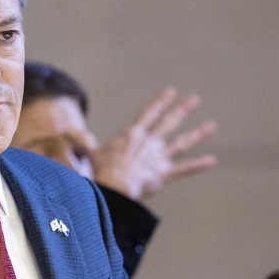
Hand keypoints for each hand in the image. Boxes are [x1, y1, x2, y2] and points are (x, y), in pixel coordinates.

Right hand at [83, 87, 216, 200]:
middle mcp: (149, 143)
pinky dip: (198, 165)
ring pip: (182, 143)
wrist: (112, 187)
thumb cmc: (100, 171)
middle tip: (194, 99)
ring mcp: (158, 158)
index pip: (148, 114)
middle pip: (168, 123)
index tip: (171, 91)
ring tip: (212, 126)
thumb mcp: (90, 152)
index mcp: (132, 135)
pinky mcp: (164, 174)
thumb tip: (66, 130)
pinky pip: (184, 169)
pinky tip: (211, 160)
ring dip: (197, 134)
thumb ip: (82, 140)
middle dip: (182, 110)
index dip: (159, 102)